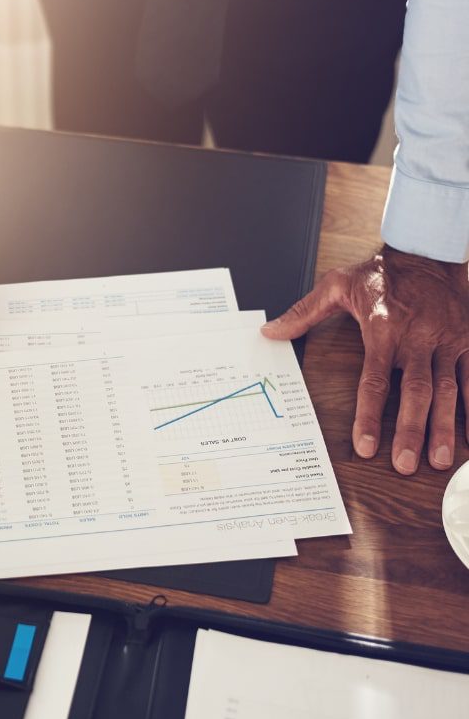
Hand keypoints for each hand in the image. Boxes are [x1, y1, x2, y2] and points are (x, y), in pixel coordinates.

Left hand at [261, 246, 468, 474]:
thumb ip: (303, 313)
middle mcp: (416, 339)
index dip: (369, 415)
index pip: (374, 380)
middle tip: (404, 465)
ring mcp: (445, 341)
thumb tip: (270, 331)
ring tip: (441, 461)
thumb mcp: (336, 286)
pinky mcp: (466, 340)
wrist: (426, 253)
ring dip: (445, 426)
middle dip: (410, 430)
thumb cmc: (378, 274)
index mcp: (382, 330)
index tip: (366, 446)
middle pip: (415, 392)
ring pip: (447, 390)